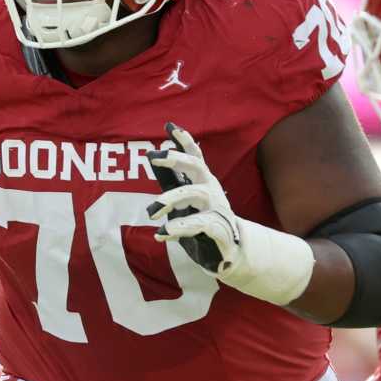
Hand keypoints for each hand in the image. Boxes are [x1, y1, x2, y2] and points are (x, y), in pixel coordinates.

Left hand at [145, 122, 227, 271]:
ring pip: (195, 193)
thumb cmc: (202, 223)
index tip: (169, 127)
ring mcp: (217, 208)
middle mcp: (212, 190)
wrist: (228, 253)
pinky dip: (178, 228)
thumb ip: (171, 181)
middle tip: (155, 158)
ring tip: (152, 211)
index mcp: (203, 182)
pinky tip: (162, 234)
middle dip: (177, 159)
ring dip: (171, 199)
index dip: (184, 141)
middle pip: (197, 166)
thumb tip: (152, 155)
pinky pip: (199, 224)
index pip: (195, 157)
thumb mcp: (183, 201)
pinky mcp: (219, 228)